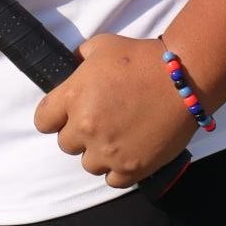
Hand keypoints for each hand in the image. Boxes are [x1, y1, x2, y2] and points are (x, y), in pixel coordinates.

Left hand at [33, 33, 194, 189]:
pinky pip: (112, 180)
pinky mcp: (131, 168)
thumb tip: (74, 64)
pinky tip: (127, 154)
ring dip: (98, 153)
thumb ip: (80, 58)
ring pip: (88, 164)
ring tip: (116, 137)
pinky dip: (117, 170)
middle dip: (79, 133)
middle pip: (66, 143)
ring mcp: (108, 151)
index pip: (43, 121)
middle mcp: (85, 127)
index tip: (66, 113)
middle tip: (100, 120)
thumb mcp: (102, 46)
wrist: (183, 78)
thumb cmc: (142, 57)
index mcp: (73, 97)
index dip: (54, 116)